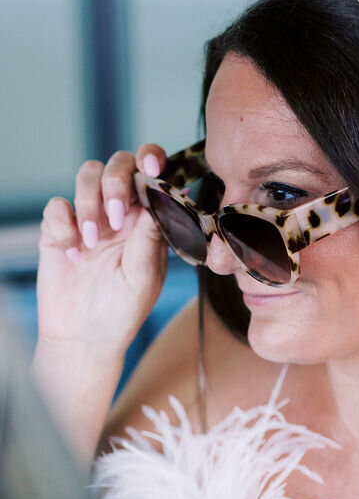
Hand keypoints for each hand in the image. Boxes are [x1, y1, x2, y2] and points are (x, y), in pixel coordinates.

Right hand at [36, 144, 170, 361]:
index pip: (152, 173)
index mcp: (148, 218)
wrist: (83, 340)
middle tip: (116, 219)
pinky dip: (64, 226)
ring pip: (87, 175)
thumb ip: (150, 234)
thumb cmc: (122, 311)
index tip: (151, 165)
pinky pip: (57, 205)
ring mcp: (88, 217)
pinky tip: (73, 256)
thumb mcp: (144, 276)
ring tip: (92, 243)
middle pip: (118, 164)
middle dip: (116, 181)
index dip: (151, 158)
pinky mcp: (58, 229)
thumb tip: (161, 194)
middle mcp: (120, 211)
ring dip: (89, 204)